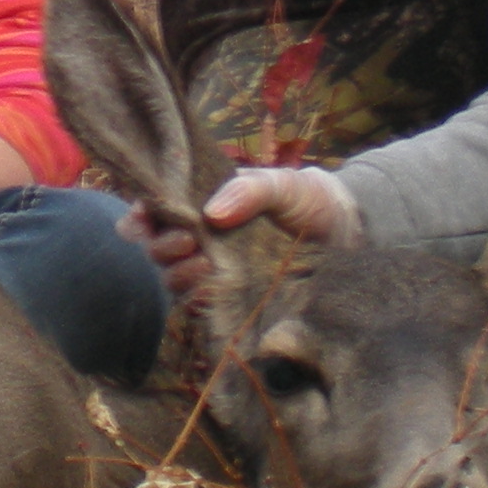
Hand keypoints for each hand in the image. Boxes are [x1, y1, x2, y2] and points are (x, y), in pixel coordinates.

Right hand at [121, 165, 362, 303]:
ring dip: (177, 274)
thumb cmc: (309, 200)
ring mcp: (216, 269)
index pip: (157, 208)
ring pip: (173, 278)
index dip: (140, 215)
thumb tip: (212, 213)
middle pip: (158, 246)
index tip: (141, 222)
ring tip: (203, 266)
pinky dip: (197, 299)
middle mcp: (203, 236)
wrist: (347, 235)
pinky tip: (212, 290)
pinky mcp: (231, 298)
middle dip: (162, 246)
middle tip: (187, 242)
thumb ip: (249, 190)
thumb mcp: (282, 183)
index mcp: (206, 202)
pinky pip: (198, 305)